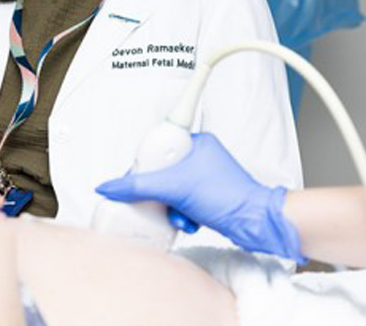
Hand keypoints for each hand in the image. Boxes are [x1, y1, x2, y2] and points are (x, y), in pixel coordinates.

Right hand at [96, 133, 305, 262]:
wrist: (255, 224)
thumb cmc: (229, 196)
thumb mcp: (175, 187)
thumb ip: (138, 187)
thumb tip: (110, 187)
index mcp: (195, 142)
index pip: (156, 147)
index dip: (144, 165)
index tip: (138, 178)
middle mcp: (198, 158)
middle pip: (159, 173)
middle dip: (157, 193)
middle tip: (157, 199)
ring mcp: (202, 179)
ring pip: (169, 191)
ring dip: (169, 207)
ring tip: (178, 213)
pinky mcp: (205, 198)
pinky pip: (180, 203)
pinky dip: (180, 215)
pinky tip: (188, 221)